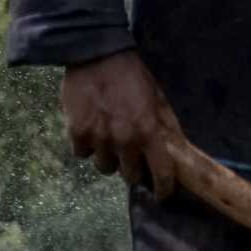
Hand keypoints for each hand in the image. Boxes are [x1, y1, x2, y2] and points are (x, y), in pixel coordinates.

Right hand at [61, 50, 177, 195]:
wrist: (97, 56)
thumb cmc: (132, 76)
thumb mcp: (158, 99)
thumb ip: (164, 126)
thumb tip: (174, 149)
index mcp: (149, 132)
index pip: (161, 172)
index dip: (163, 188)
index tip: (162, 194)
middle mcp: (124, 140)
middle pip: (129, 175)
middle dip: (132, 170)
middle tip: (131, 158)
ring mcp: (99, 138)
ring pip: (104, 167)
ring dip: (108, 158)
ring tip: (109, 141)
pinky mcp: (76, 133)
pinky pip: (82, 153)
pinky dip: (86, 147)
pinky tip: (91, 132)